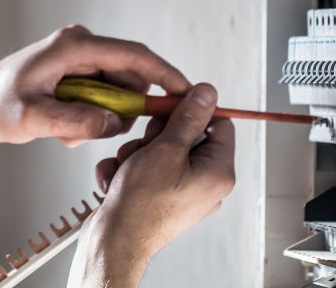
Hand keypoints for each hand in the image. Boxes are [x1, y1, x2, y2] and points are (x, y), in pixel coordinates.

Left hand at [0, 25, 191, 147]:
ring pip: (118, 93)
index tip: (188, 94)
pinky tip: (64, 129)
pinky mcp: (78, 72)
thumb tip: (113, 122)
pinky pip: (104, 98)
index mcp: (74, 45)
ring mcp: (80, 58)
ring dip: (102, 118)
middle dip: (121, 111)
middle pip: (130, 78)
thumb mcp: (33, 118)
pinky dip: (91, 118)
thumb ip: (74, 120)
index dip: (165, 74)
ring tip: (68, 133)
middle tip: (92, 135)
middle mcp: (81, 45)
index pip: (134, 55)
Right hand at [69, 84, 235, 286]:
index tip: (171, 105)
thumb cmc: (142, 206)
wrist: (115, 242)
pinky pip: (146, 169)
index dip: (193, 110)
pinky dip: (128, 169)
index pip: (219, 124)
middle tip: (145, 146)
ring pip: (159, 150)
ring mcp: (181, 191)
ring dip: (136, 152)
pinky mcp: (159, 197)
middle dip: (156, 136)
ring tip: (127, 169)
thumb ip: (187, 118)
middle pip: (185, 135)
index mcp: (218, 171)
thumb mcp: (166, 149)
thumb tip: (206, 94)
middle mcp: (205, 183)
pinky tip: (117, 180)